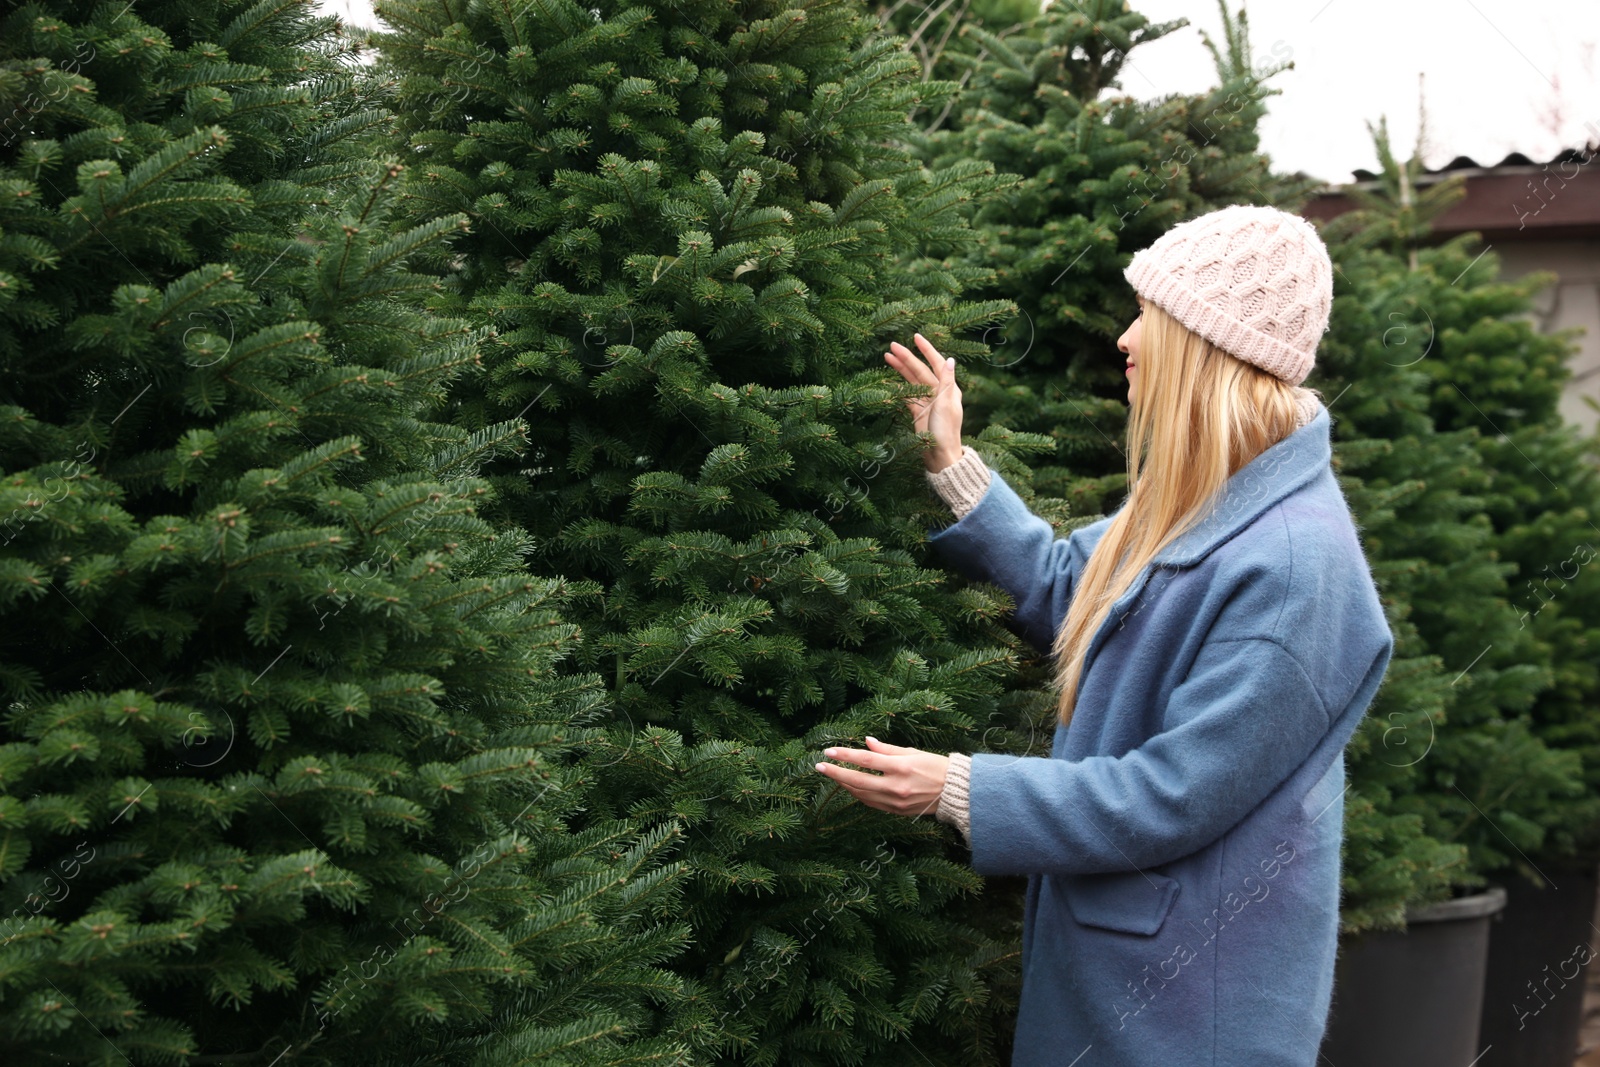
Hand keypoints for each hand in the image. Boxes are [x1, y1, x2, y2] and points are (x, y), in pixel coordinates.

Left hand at [814, 736, 950, 817]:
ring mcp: (895, 802)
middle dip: (835, 773)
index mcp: (901, 767)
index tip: (828, 751)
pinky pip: (871, 803)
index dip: (845, 755)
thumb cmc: (936, 767)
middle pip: (857, 780)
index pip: (865, 760)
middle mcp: (896, 786)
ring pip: (861, 794)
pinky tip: (851, 787)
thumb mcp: (913, 752)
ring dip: (844, 784)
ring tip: (833, 774)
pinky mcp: (896, 812)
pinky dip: (859, 794)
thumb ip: (887, 749)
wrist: (956, 793)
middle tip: (819, 766)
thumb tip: (866, 741)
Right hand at [884, 333, 963, 472]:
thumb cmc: (946, 431)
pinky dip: (898, 386)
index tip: (916, 337)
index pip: (937, 363)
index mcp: (949, 389)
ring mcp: (927, 401)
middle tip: (892, 345)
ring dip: (901, 369)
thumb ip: (947, 382)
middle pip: (920, 370)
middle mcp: (938, 392)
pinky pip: (907, 395)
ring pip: (912, 380)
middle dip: (907, 357)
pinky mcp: (918, 412)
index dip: (927, 350)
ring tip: (887, 356)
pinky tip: (889, 378)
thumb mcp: (947, 404)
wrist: (940, 455)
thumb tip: (951, 359)